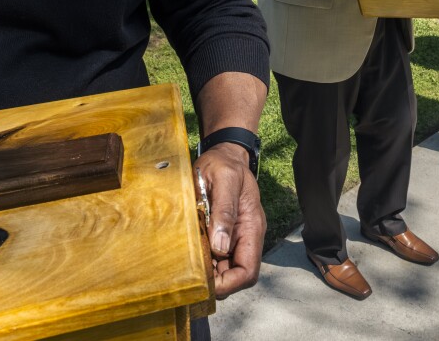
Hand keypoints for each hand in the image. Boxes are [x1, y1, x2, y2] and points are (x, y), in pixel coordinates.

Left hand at [194, 142, 265, 299]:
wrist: (224, 153)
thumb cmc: (223, 165)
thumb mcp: (224, 180)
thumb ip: (223, 211)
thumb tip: (220, 246)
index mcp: (251, 227)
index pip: (248, 271)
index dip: (229, 284)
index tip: (206, 284)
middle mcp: (247, 236)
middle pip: (237, 275)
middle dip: (216, 282)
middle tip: (190, 277)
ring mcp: (236, 235)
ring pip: (226, 268)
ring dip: (209, 272)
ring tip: (187, 266)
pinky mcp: (225, 232)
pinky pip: (217, 255)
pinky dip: (205, 260)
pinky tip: (189, 254)